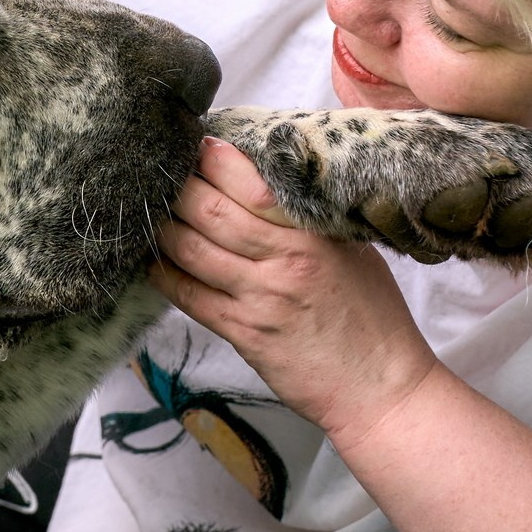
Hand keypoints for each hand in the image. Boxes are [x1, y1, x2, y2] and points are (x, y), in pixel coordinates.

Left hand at [148, 138, 441, 440]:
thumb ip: (311, 218)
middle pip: (209, 211)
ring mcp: (258, 299)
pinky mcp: (242, 334)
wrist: (380, 387)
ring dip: (161, 228)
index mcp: (313, 234)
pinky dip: (163, 274)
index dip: (215, 161)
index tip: (197, 144)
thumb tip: (267, 182)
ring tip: (151, 212)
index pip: (251, 185)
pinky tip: (150, 261)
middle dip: (177, 187)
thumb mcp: (354, 251)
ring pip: (190, 250)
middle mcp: (283, 261)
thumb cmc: (373, 316)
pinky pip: (188, 297)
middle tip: (160, 173)